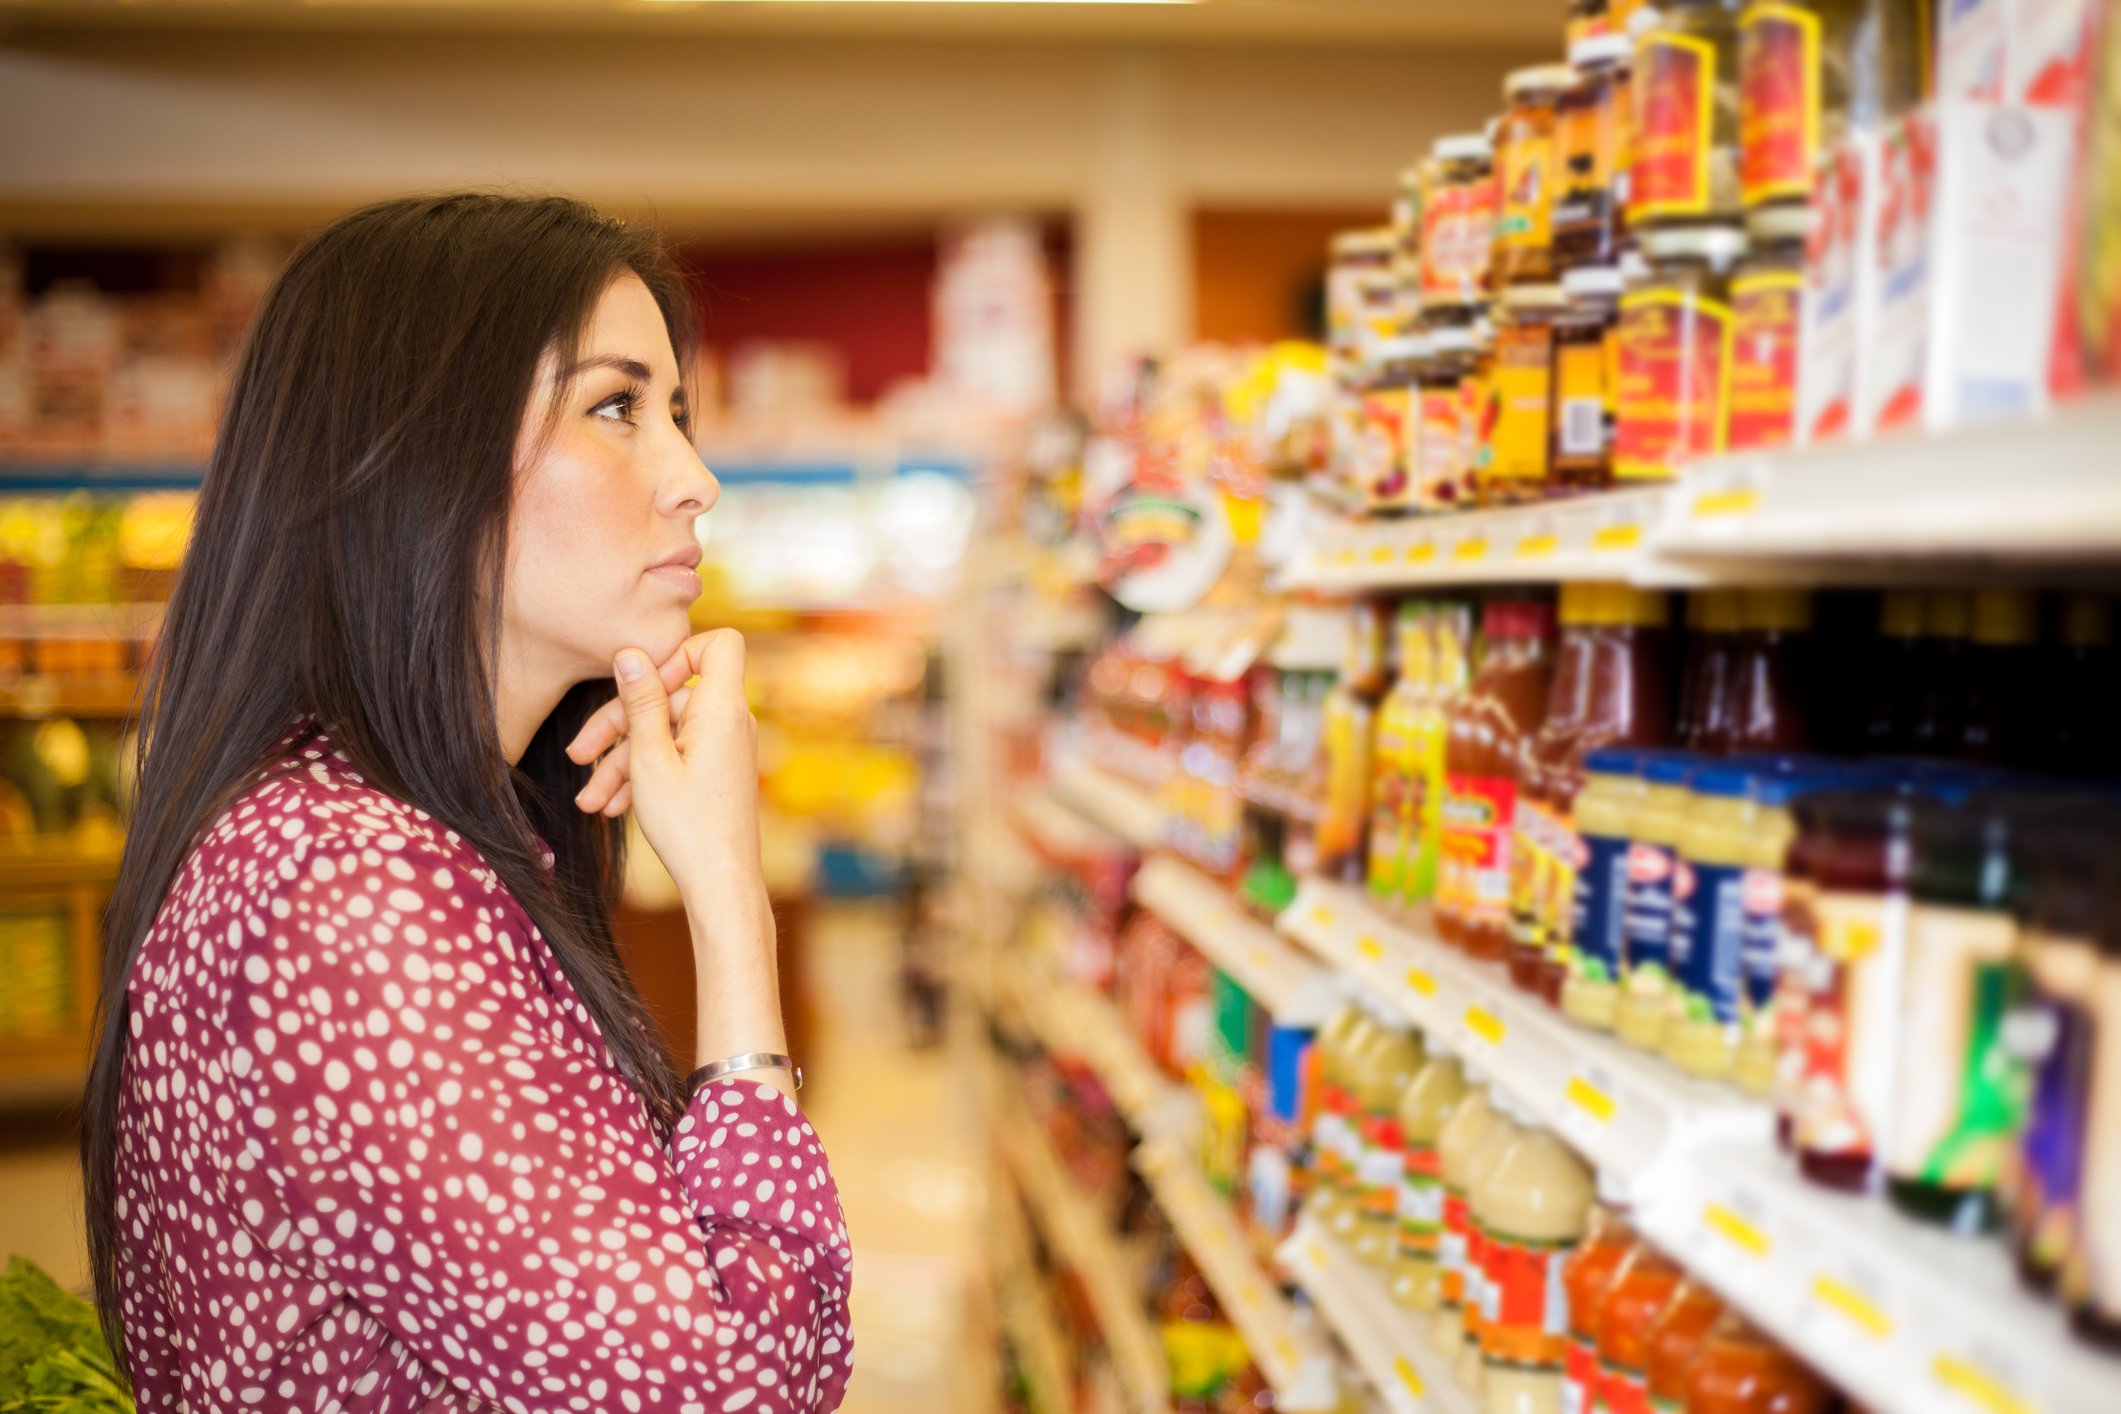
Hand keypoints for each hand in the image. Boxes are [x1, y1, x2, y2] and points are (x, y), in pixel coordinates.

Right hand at [567, 631, 762, 905]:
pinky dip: (643, 775)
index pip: (719, 643)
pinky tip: (609, 807)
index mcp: (722, 708)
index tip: (642, 683)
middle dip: (619, 725)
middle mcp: (729, 722)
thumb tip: (630, 651)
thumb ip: (640, 701)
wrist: (721, 884)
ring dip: (621, 762)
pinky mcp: (715, 771)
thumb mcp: (650, 758)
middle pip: (669, 696)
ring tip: (588, 801)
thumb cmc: (688, 825)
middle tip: (577, 754)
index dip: (677, 652)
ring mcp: (723, 747)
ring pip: (664, 733)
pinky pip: (675, 756)